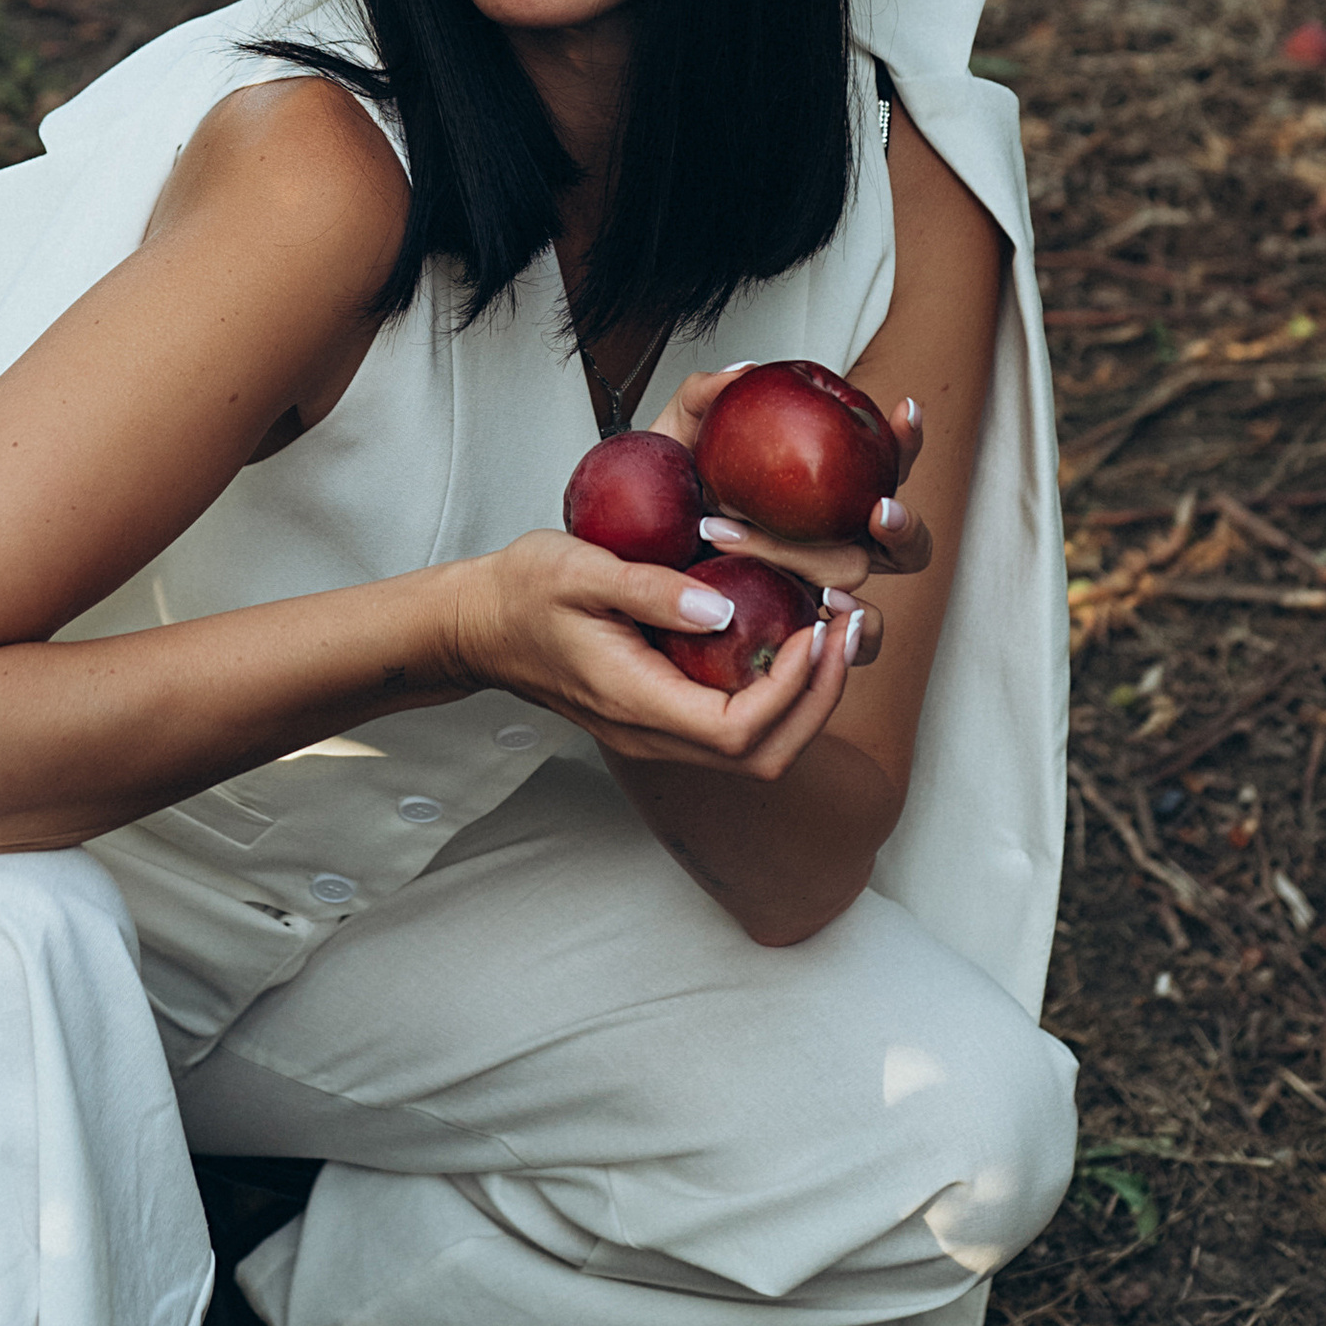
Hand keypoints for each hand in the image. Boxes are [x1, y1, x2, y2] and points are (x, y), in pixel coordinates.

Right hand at [443, 530, 866, 783]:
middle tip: (847, 630)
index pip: (737, 731)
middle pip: (763, 757)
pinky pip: (735, 727)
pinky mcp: (662, 717)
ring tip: (832, 631)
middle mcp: (652, 734)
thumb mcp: (577, 569)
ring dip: (807, 698)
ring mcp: (656, 733)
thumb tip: (722, 606)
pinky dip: (778, 692)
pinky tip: (788, 635)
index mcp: (635, 702)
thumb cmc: (520, 593)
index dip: (792, 689)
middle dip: (820, 699)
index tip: (815, 626)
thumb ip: (649, 589)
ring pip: (756, 751)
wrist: (478, 626)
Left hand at [647, 366, 935, 667]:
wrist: (626, 563)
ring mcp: (822, 589)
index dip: (905, 438)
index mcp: (824, 489)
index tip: (901, 410)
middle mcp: (834, 540)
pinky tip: (822, 614)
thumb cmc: (663, 496)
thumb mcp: (673, 438)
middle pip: (900, 538)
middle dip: (900, 522)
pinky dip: (851, 633)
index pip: (885, 460)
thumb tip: (743, 372)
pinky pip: (852, 645)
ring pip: (863, 583)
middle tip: (875, 508)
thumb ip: (703, 397)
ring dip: (825, 564)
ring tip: (794, 559)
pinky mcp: (801, 632)